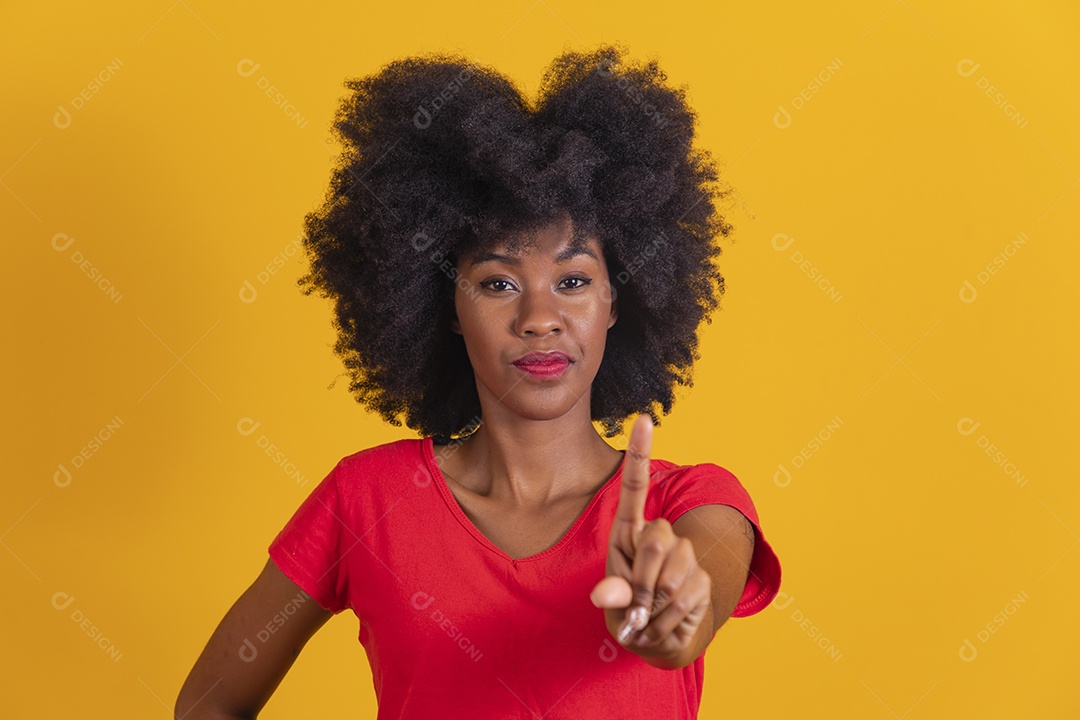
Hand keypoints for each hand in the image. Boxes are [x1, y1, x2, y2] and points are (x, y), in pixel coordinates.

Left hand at [589, 414, 711, 661]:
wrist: (654, 639)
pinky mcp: (701, 578)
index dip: (641, 452)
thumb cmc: (625, 609)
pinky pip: (688, 591)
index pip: (635, 486)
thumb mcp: (612, 602)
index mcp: (627, 532)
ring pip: (674, 566)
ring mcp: (682, 554)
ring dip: (656, 601)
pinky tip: (665, 620)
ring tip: (649, 613)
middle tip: (636, 604)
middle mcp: (656, 535)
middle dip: (642, 578)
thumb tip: (606, 595)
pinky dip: (671, 615)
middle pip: (655, 538)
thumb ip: (612, 594)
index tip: (644, 418)